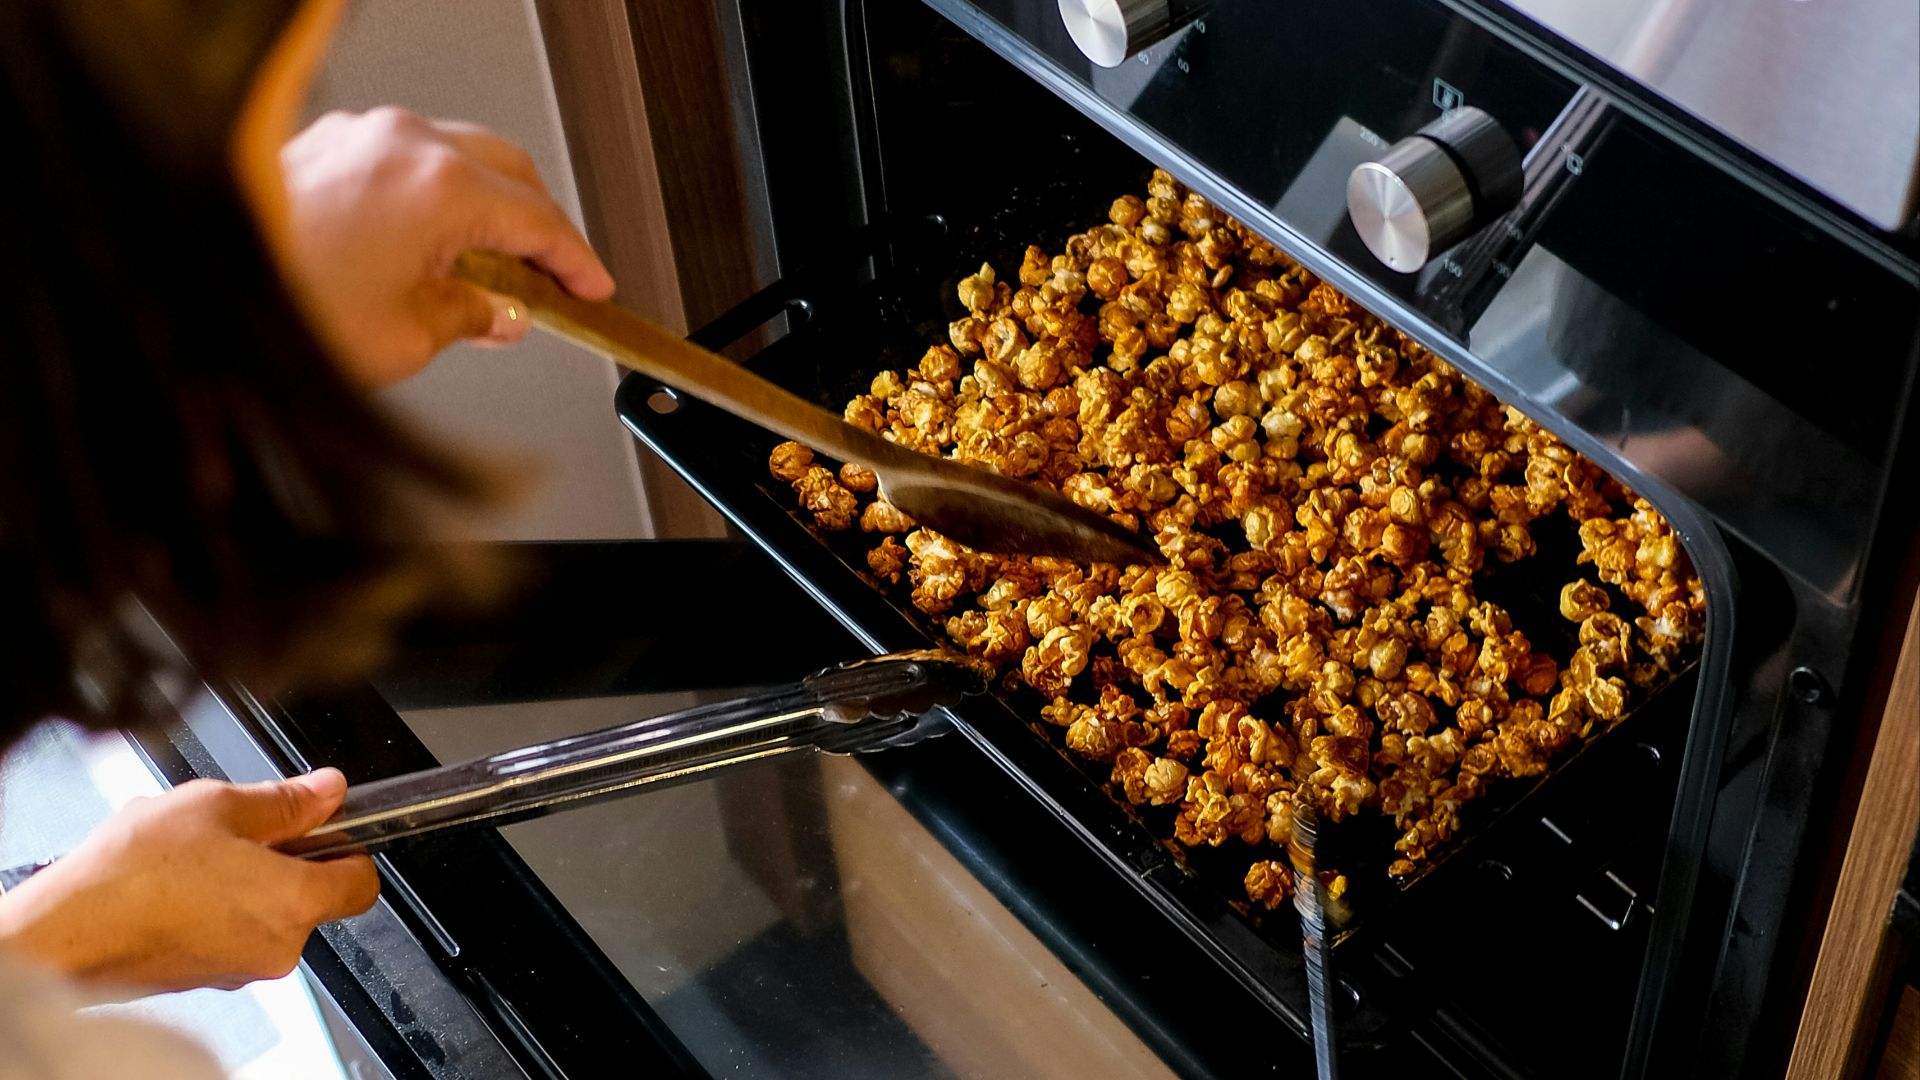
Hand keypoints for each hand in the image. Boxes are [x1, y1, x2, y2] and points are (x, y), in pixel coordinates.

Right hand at [0, 770, 378, 992]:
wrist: (62, 934)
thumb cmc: (132, 876)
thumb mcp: (217, 806)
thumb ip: (284, 800)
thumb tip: (327, 790)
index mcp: (295, 902)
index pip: (363, 883)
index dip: (348, 848)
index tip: (324, 827)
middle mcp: (278, 945)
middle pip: (313, 896)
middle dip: (286, 860)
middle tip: (241, 832)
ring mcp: (240, 968)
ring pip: (267, 913)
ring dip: (245, 881)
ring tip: (196, 856)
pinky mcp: (205, 977)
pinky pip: (231, 933)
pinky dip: (216, 907)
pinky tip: (175, 884)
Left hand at [277, 107, 615, 386]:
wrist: (194, 286)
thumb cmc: (286, 307)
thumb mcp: (407, 336)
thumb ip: (472, 316)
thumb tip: (501, 312)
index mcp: (441, 188)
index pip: (542, 221)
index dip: (578, 262)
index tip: (594, 289)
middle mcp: (405, 146)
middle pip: (512, 172)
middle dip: (540, 226)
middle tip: (552, 282)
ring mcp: (363, 136)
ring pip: (461, 156)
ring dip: (488, 207)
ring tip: (488, 271)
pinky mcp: (327, 143)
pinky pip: (407, 158)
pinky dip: (436, 196)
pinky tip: (432, 246)